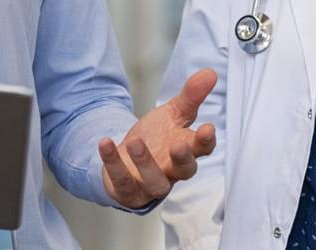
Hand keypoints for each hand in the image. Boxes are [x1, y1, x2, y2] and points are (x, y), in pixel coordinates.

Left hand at [101, 69, 218, 207]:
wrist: (126, 159)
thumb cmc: (156, 138)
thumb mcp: (172, 114)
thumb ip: (190, 96)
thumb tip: (209, 73)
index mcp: (187, 150)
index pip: (203, 148)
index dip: (206, 141)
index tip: (207, 128)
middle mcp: (173, 171)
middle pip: (185, 171)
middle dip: (183, 158)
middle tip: (177, 145)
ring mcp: (151, 184)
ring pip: (155, 182)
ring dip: (145, 162)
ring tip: (134, 141)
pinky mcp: (128, 191)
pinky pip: (122, 181)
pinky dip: (113, 162)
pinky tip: (105, 143)